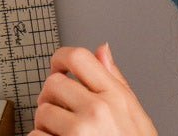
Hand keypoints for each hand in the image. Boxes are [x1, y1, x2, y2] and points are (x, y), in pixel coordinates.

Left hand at [29, 44, 157, 135]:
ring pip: (42, 112)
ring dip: (46, 124)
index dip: (61, 58)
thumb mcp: (135, 115)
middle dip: (52, 97)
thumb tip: (102, 50)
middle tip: (61, 111)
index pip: (79, 57)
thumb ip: (117, 80)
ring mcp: (78, 132)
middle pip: (53, 83)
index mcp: (115, 96)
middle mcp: (96, 109)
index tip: (57, 66)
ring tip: (62, 135)